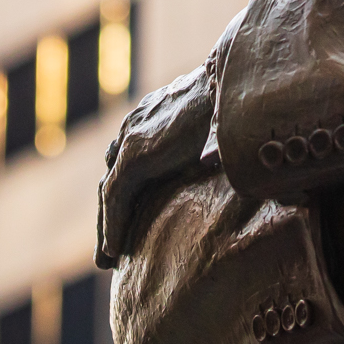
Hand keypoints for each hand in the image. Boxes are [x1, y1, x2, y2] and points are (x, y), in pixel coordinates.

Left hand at [95, 60, 218, 268]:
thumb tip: (236, 170)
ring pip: (109, 193)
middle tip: (111, 250)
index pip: (130, 164)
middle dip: (111, 215)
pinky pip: (115, 198)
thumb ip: (213, 147)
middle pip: (114, 180)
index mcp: (152, 120)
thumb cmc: (235, 104)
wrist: (230, 84)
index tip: (131, 221)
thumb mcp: (218, 129)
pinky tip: (115, 250)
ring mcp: (131, 140)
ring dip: (107, 227)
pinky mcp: (135, 155)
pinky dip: (113, 224)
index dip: (129, 195)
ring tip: (108, 259)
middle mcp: (134, 128)